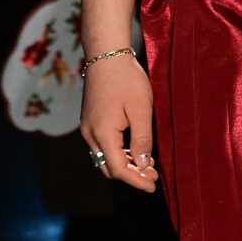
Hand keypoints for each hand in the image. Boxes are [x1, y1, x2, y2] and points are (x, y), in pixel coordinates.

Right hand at [79, 52, 159, 190]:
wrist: (106, 54)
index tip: (153, 186)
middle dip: (131, 175)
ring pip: (105, 158)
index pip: (118, 169)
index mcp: (102, 133)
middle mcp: (90, 134)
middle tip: (154, 176)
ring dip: (125, 164)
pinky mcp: (90, 121)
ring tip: (149, 164)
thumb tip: (143, 166)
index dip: (136, 180)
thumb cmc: (127, 80)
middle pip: (108, 168)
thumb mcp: (141, 111)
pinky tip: (136, 150)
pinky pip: (103, 146)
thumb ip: (142, 140)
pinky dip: (119, 153)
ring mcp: (88, 127)